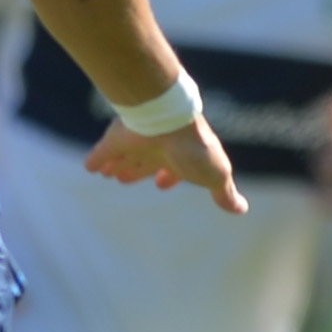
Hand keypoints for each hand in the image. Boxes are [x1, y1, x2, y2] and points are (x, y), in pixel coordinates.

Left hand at [86, 114, 247, 213]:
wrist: (168, 122)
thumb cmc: (195, 149)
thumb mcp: (216, 175)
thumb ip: (224, 193)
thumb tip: (242, 209)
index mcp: (181, 157)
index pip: (174, 169)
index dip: (169, 177)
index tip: (161, 184)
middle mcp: (158, 148)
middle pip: (145, 162)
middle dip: (138, 171)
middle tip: (125, 179)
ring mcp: (136, 142)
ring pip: (125, 157)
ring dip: (117, 166)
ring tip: (108, 175)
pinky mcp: (115, 138)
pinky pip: (101, 151)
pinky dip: (95, 159)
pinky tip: (89, 167)